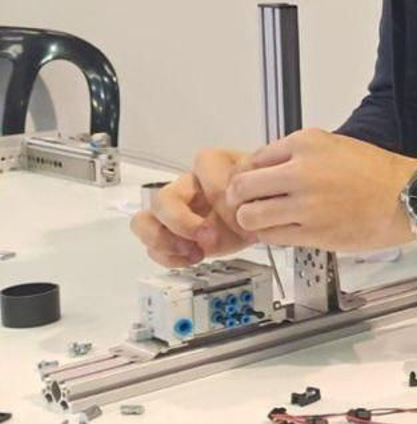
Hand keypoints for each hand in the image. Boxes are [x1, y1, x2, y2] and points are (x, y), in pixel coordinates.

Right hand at [131, 148, 257, 266]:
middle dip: (182, 222)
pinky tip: (193, 258)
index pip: (202, 168)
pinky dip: (168, 257)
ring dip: (164, 240)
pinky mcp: (174, 236)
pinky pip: (152, 246)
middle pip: (163, 198)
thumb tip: (245, 207)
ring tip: (192, 252)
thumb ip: (257, 191)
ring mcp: (176, 212)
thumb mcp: (267, 187)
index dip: (219, 192)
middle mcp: (187, 186)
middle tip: (207, 237)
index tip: (241, 210)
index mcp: (211, 165)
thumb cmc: (261, 196)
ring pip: (144, 221)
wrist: (264, 216)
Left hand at [226, 129, 416, 252]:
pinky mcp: (314, 232)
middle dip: (239, 199)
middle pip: (241, 187)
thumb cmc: (379, 174)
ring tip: (265, 221)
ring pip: (250, 215)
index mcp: (306, 144)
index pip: (252, 159)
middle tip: (246, 205)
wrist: (409, 197)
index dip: (247, 175)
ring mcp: (306, 204)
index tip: (251, 185)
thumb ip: (299, 155)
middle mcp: (301, 171)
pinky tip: (284, 231)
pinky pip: (272, 236)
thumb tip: (267, 170)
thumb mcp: (336, 146)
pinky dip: (271, 236)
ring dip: (252, 221)